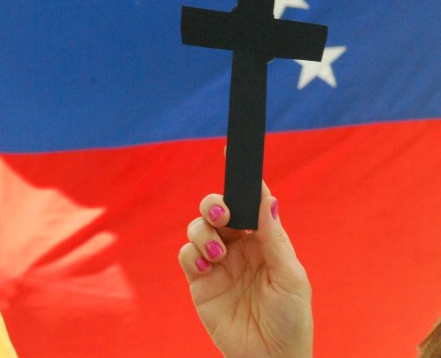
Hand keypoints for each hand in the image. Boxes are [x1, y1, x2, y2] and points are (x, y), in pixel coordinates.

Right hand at [179, 184, 312, 357]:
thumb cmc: (291, 321)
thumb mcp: (291, 278)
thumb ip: (275, 238)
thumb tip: (269, 199)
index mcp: (263, 240)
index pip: (250, 203)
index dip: (241, 181)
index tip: (233, 155)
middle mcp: (238, 247)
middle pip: (217, 210)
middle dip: (214, 205)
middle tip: (221, 216)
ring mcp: (217, 263)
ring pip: (198, 228)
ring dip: (203, 233)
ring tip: (218, 256)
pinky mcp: (199, 281)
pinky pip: (186, 255)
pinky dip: (191, 254)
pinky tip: (206, 268)